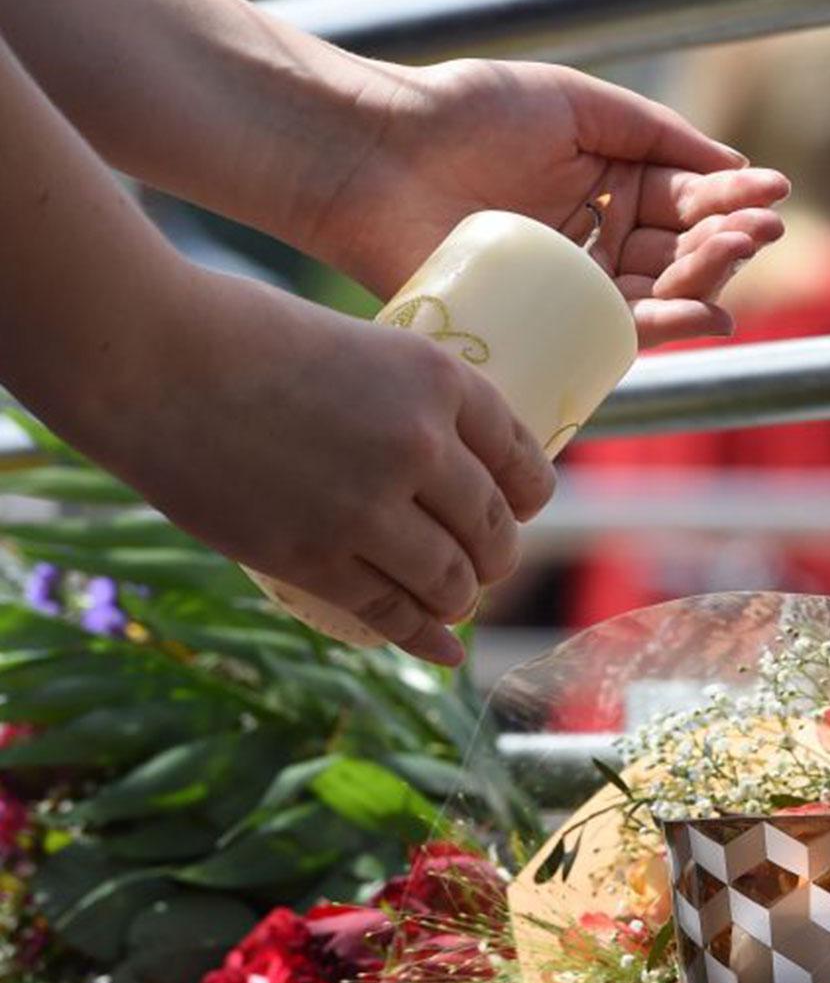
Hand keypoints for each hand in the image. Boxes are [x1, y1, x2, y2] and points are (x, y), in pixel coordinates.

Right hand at [79, 261, 554, 666]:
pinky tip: (442, 648)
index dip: (530, 496)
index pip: (521, 459)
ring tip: (456, 598)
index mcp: (439, 381)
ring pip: (451, 579)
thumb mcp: (353, 346)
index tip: (524, 508)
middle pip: (493, 528)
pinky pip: (389, 610)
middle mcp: (420, 445)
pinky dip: (423, 635)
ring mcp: (368, 507)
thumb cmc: (240, 334)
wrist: (146, 357)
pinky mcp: (313, 556)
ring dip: (462, 598)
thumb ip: (395, 399)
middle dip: (497, 554)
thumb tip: (431, 454)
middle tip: (485, 561)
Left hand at [309, 59, 788, 345]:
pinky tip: (710, 311)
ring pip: (665, 291)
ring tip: (742, 253)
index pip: (688, 199)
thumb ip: (653, 130)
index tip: (772, 190)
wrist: (382, 155)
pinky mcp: (552, 321)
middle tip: (762, 228)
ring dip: (713, 276)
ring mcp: (579, 284)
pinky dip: (671, 325)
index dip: (732, 198)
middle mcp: (602, 239)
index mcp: (610, 185)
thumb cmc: (467, 114)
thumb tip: (731, 167)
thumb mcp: (574, 102)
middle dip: (731, 239)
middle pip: (686, 249)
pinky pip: (623, 330)